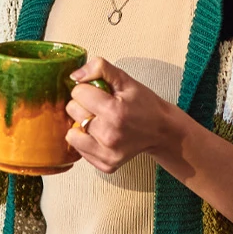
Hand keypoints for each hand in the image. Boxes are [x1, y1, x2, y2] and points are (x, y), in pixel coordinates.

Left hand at [64, 57, 178, 173]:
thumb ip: (100, 68)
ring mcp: (107, 153)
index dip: (87, 89)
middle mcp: (109, 135)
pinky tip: (101, 135)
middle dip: (83, 105)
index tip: (99, 93)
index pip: (78, 93)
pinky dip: (86, 141)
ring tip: (98, 121)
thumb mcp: (126, 79)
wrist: (161, 130)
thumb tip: (74, 76)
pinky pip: (79, 149)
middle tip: (101, 107)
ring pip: (71, 133)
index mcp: (114, 111)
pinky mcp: (105, 165)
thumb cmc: (144, 104)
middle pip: (72, 111)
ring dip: (81, 125)